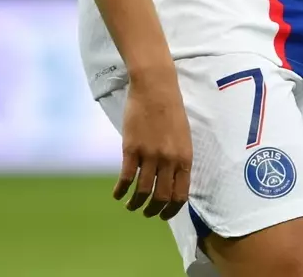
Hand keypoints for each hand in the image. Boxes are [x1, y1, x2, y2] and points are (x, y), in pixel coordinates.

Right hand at [113, 68, 192, 220]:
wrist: (156, 88)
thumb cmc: (171, 110)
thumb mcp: (183, 137)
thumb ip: (180, 159)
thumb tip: (174, 182)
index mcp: (185, 158)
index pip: (180, 195)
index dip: (171, 210)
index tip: (163, 215)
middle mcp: (169, 160)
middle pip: (161, 198)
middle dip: (153, 211)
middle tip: (146, 213)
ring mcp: (150, 155)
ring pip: (142, 192)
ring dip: (135, 204)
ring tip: (130, 206)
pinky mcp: (131, 149)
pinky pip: (126, 178)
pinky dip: (120, 190)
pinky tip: (117, 194)